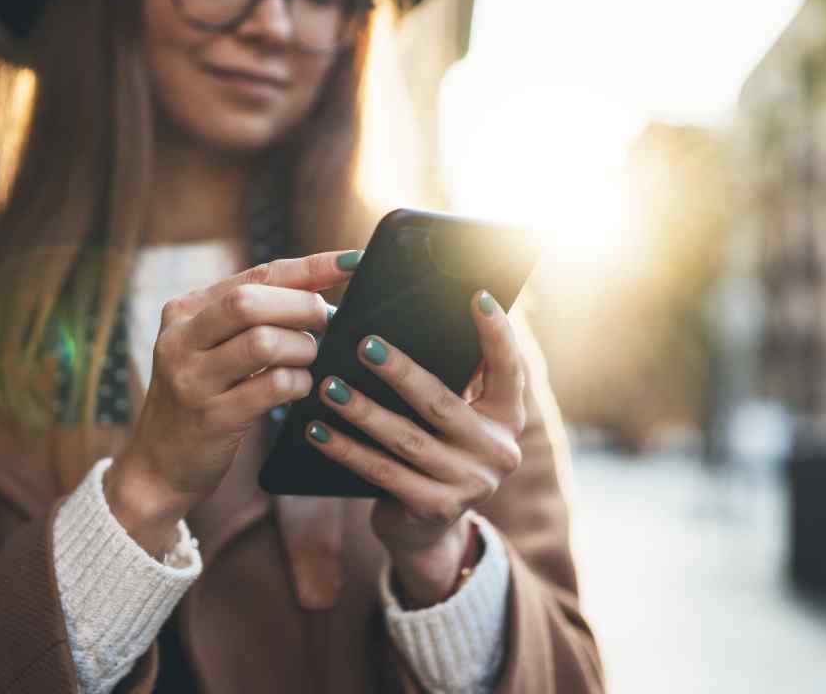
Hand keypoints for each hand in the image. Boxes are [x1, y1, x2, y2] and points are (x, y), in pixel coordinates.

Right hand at [103, 250, 359, 557]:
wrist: (158, 465)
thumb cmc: (201, 398)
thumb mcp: (211, 348)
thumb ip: (253, 317)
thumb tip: (321, 293)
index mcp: (185, 310)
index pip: (257, 274)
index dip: (311, 266)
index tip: (352, 261)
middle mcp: (180, 338)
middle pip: (253, 302)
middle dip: (303, 308)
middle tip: (326, 324)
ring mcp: (191, 379)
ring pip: (264, 342)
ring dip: (302, 349)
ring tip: (308, 360)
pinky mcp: (210, 417)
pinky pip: (271, 387)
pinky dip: (298, 382)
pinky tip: (298, 388)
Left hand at [304, 290, 526, 605]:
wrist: (427, 529)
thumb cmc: (436, 448)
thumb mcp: (456, 416)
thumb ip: (452, 376)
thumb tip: (413, 317)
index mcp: (507, 416)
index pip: (509, 368)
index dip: (497, 333)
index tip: (476, 295)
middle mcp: (498, 450)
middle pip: (442, 403)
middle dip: (400, 371)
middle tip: (364, 344)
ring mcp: (469, 484)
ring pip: (406, 439)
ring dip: (362, 411)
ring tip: (327, 386)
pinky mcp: (434, 509)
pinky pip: (381, 472)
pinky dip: (345, 450)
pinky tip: (316, 429)